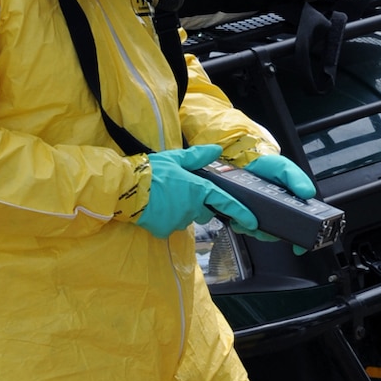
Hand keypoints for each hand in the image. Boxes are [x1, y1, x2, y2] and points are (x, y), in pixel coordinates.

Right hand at [134, 145, 258, 239]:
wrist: (127, 188)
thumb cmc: (152, 171)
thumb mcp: (176, 158)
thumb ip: (198, 156)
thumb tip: (216, 150)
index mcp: (199, 190)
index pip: (225, 202)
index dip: (241, 212)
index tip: (253, 222)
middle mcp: (193, 208)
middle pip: (203, 212)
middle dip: (197, 206)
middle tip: (179, 192)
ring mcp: (179, 221)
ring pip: (186, 218)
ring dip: (179, 210)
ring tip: (163, 198)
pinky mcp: (165, 230)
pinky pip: (169, 226)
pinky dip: (165, 219)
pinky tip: (154, 208)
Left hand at [244, 152, 315, 252]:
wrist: (244, 164)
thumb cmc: (268, 167)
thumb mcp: (284, 168)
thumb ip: (297, 178)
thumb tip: (308, 192)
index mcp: (292, 207)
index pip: (300, 228)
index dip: (301, 241)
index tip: (299, 247)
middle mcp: (277, 215)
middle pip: (278, 235)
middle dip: (271, 234)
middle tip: (266, 226)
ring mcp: (260, 218)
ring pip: (260, 234)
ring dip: (255, 230)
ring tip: (251, 218)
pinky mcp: (244, 217)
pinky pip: (244, 229)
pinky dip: (241, 225)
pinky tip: (240, 216)